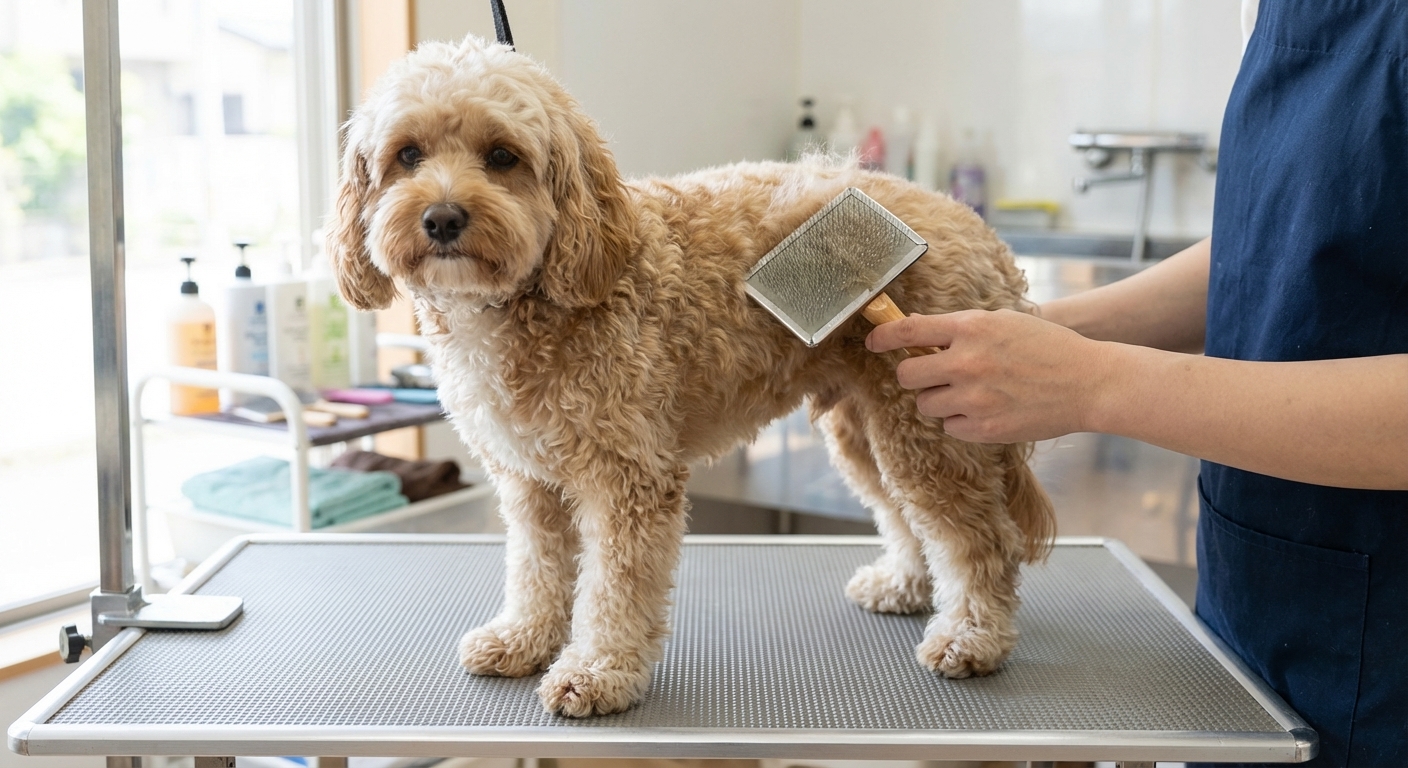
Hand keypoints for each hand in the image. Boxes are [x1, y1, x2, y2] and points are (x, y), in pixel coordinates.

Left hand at [865, 309, 1113, 442]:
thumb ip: (963, 329)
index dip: (884, 336)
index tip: (873, 341)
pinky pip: (950, 427)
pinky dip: (961, 420)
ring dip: (939, 399)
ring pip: (926, 404)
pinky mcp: (984, 428)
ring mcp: (973, 398)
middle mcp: (966, 362)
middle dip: (916, 375)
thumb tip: (925, 337)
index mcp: (971, 328)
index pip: (909, 330)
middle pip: (908, 375)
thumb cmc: (1049, 347)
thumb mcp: (1004, 322)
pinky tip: (987, 409)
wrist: (1089, 383)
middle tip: (933, 375)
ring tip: (970, 392)